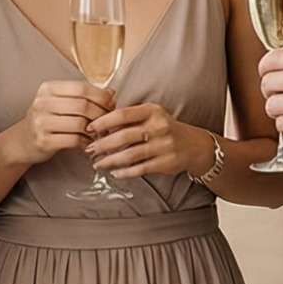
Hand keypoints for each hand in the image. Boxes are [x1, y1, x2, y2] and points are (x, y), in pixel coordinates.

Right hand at [14, 79, 110, 164]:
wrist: (22, 141)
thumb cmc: (46, 120)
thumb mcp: (59, 102)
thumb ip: (82, 96)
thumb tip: (111, 94)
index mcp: (48, 89)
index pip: (81, 88)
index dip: (101, 96)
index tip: (111, 103)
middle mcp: (42, 103)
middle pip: (83, 105)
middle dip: (101, 114)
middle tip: (109, 121)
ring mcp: (41, 123)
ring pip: (80, 124)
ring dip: (95, 130)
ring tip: (99, 133)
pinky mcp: (43, 141)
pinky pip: (74, 140)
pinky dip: (85, 143)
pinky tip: (87, 143)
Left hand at [87, 103, 205, 179]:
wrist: (193, 145)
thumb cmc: (164, 128)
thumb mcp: (151, 114)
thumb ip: (129, 116)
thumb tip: (99, 122)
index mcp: (152, 111)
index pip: (123, 114)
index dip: (103, 121)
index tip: (89, 128)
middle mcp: (158, 127)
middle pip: (123, 136)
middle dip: (102, 144)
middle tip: (89, 149)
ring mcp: (163, 146)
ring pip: (129, 155)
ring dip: (110, 160)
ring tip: (98, 163)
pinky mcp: (165, 163)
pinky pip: (140, 169)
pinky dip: (124, 172)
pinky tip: (114, 172)